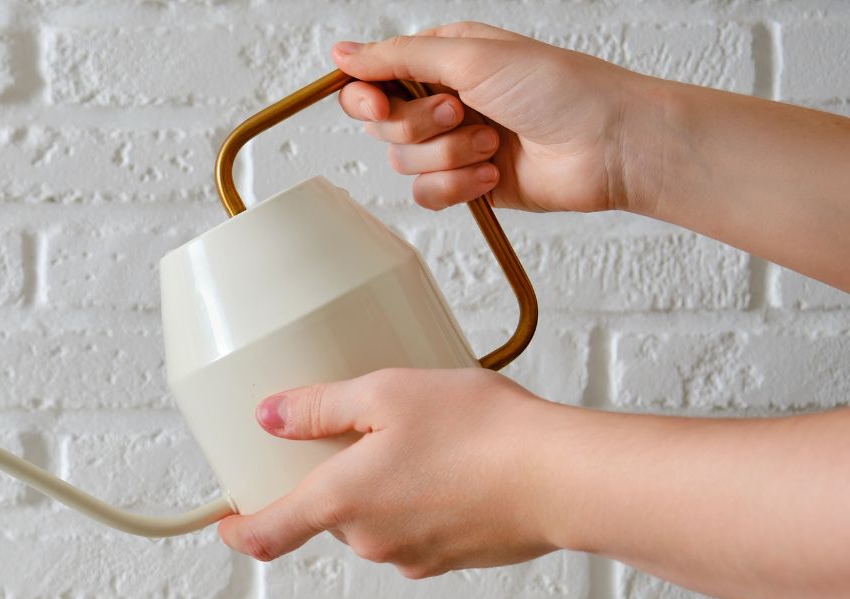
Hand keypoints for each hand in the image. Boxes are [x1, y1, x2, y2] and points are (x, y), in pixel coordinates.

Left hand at [216, 368, 558, 575]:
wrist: (565, 477)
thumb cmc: (481, 431)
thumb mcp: (386, 393)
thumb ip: (319, 406)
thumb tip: (270, 416)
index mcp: (342, 503)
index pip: (268, 534)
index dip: (238, 531)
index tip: (225, 523)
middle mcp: (372, 541)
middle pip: (329, 517)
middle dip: (336, 481)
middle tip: (362, 434)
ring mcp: (415, 557)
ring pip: (377, 522)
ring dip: (384, 489)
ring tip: (424, 440)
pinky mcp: (454, 558)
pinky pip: (419, 528)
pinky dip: (424, 500)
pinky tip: (457, 464)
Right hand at [333, 22, 656, 213]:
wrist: (608, 145)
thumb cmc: (559, 88)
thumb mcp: (471, 56)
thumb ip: (398, 57)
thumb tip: (342, 53)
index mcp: (443, 59)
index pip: (374, 78)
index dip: (366, 96)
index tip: (379, 104)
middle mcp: (444, 99)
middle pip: (383, 124)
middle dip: (419, 126)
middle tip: (462, 113)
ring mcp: (456, 143)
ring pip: (405, 163)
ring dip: (448, 156)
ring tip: (492, 144)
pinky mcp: (468, 182)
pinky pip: (427, 194)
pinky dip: (457, 186)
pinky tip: (492, 175)